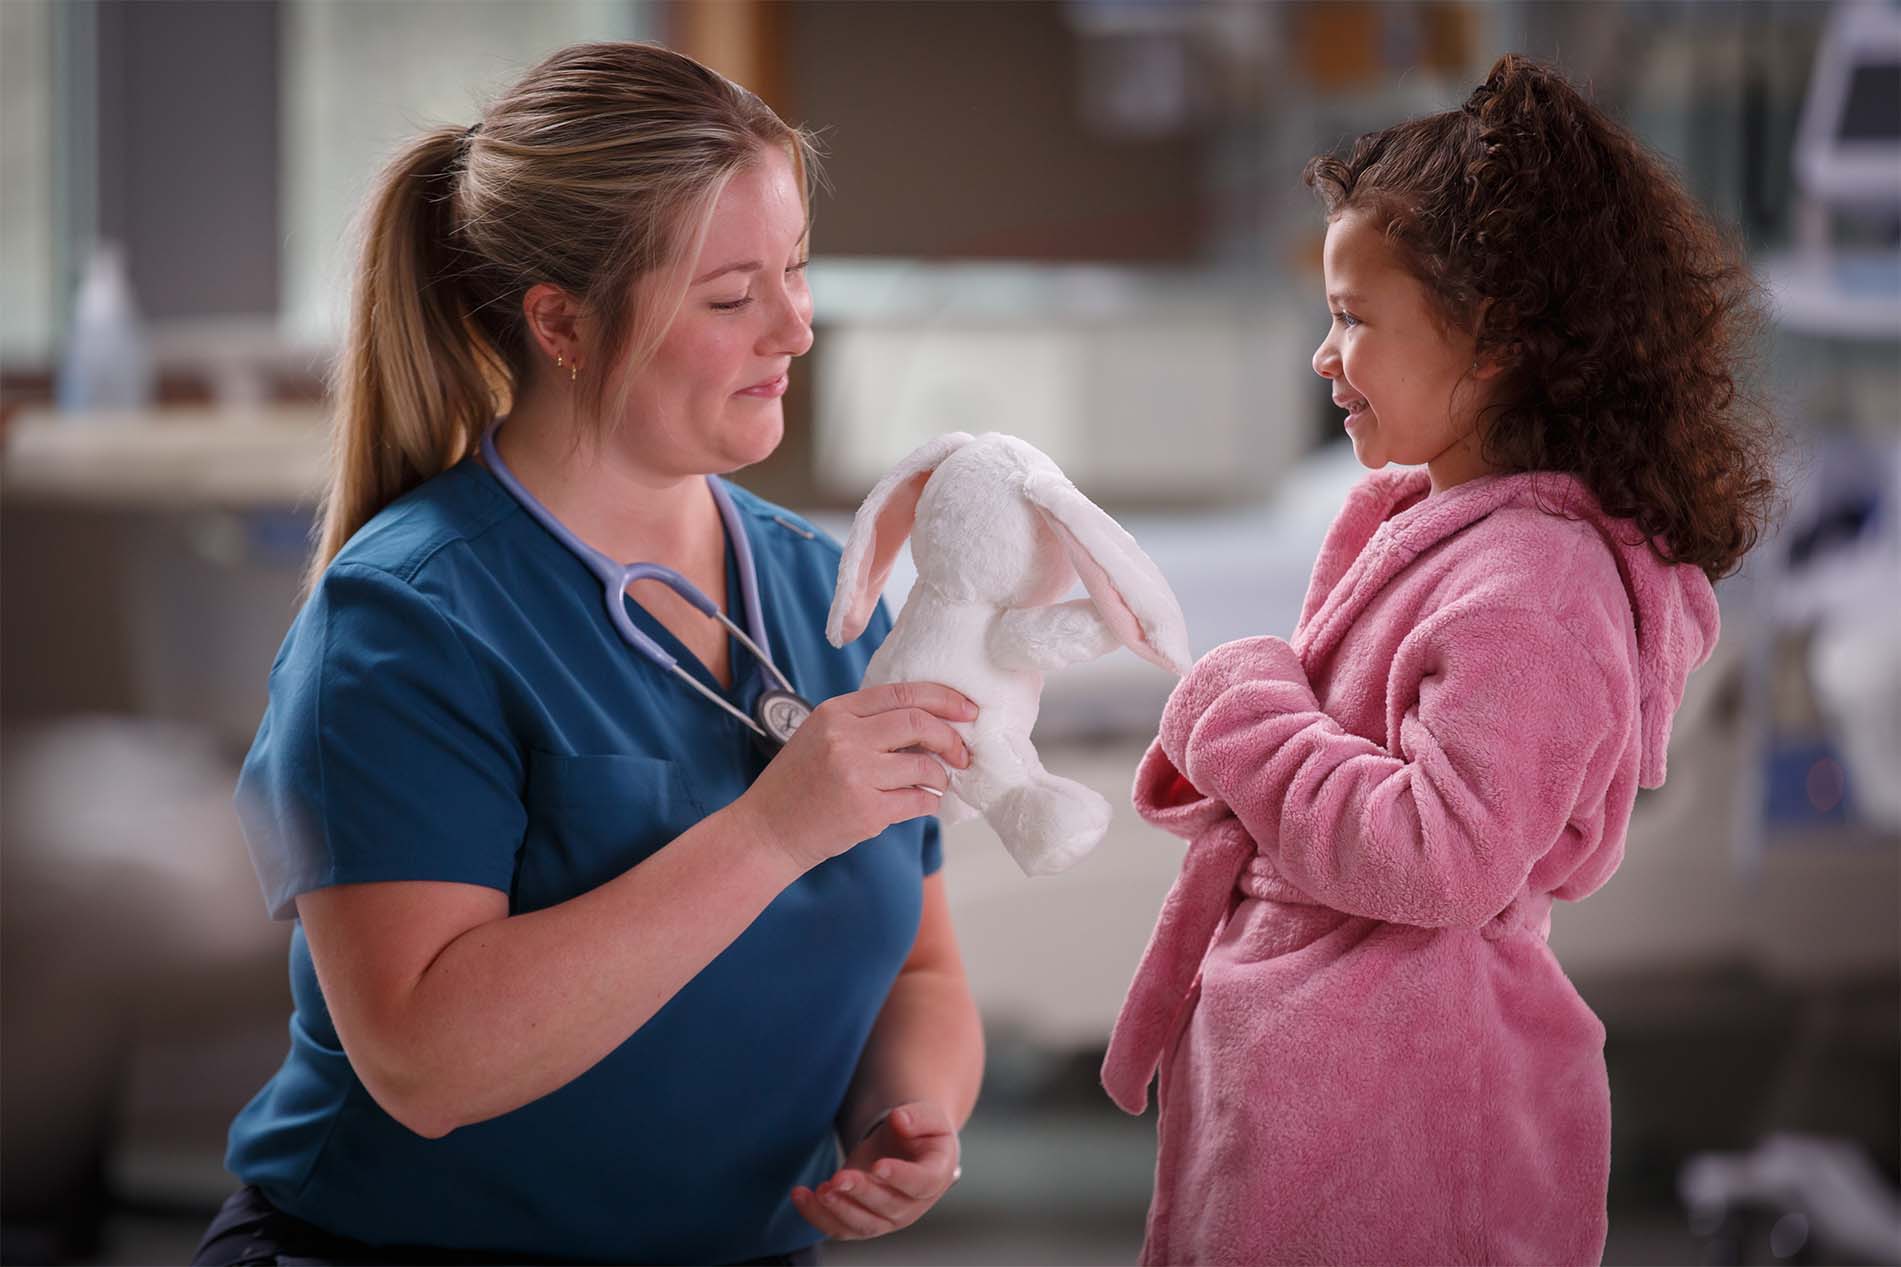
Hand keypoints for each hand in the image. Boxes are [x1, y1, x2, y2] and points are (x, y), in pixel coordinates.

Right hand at [736, 682, 976, 872]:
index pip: (903, 693)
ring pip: (924, 767)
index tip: (967, 710)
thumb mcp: (820, 736)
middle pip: (919, 723)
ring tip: (936, 783)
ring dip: (940, 777)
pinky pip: (917, 802)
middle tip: (962, 752)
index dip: (944, 699)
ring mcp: (856, 774)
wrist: (766, 832)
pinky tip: (923, 803)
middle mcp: (845, 738)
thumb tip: (927, 723)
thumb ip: (864, 723)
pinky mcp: (866, 811)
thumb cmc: (796, 785)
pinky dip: (929, 803)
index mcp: (835, 713)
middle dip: (951, 738)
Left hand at [791, 1101, 960, 1240]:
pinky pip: (839, 1227)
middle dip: (861, 1193)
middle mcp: (912, 1205)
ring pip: (862, 1224)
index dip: (901, 1177)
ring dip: (839, 1210)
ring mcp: (886, 1218)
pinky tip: (801, 1196)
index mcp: (935, 1176)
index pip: (921, 1183)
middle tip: (840, 1178)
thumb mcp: (929, 1115)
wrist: (909, 1148)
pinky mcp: (861, 1220)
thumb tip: (899, 1121)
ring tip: (821, 1190)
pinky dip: (817, 1216)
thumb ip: (919, 1116)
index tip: (879, 1166)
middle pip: (888, 1207)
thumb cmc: (921, 1133)